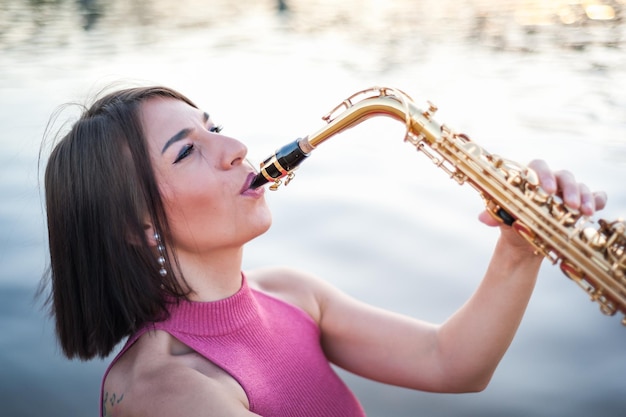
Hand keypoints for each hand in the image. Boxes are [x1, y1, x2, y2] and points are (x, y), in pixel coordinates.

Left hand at [478, 159, 607, 226]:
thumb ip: (495, 216)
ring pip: (579, 186)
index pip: (538, 166)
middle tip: (570, 204)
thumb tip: (482, 218)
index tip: (546, 189)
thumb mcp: (503, 220)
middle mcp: (551, 182)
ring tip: (584, 213)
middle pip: (563, 175)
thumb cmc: (512, 224)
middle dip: (568, 188)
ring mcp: (566, 193)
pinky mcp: (580, 205)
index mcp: (531, 180)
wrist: (522, 243)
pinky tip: (595, 210)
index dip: (543, 174)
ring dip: (584, 197)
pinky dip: (598, 200)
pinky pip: (595, 197)